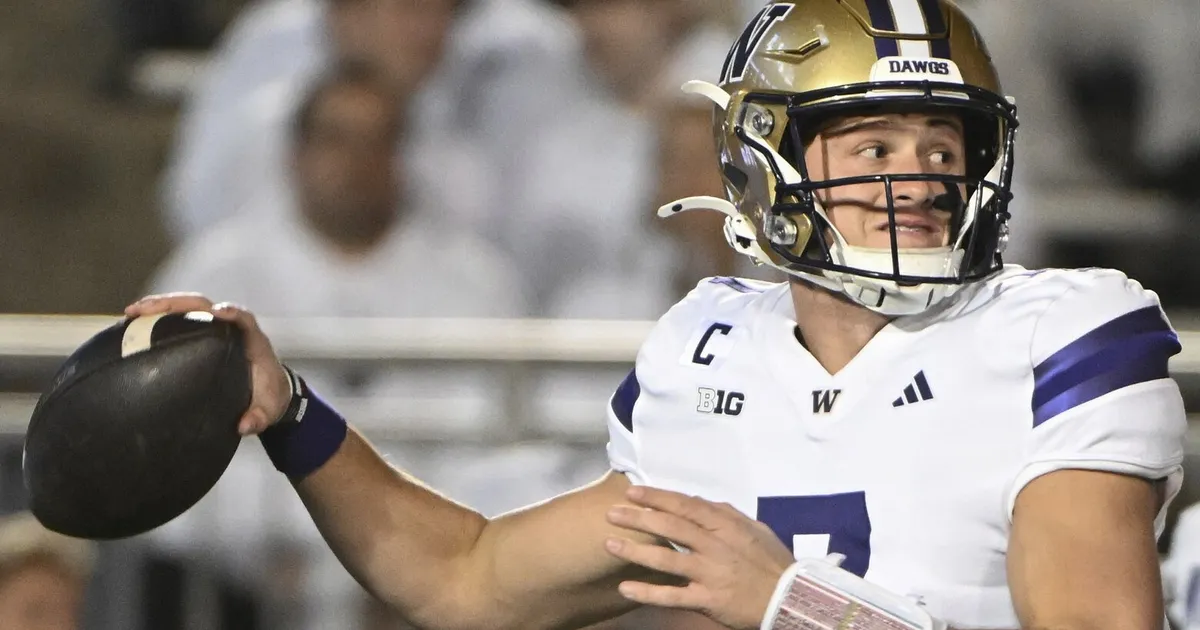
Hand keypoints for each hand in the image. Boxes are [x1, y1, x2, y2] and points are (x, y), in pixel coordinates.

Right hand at [124, 293, 290, 434]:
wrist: (269, 391)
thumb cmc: (269, 396)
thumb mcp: (269, 410)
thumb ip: (259, 418)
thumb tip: (244, 425)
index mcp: (252, 340)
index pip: (243, 318)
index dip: (231, 312)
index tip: (217, 312)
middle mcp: (232, 327)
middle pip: (204, 305)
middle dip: (176, 304)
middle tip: (146, 310)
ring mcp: (215, 327)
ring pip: (188, 308)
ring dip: (161, 306)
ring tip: (132, 313)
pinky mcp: (202, 333)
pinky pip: (181, 319)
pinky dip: (159, 318)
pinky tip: (135, 323)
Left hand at [604, 486, 794, 629]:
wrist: (792, 598)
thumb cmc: (772, 562)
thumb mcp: (754, 528)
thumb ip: (725, 513)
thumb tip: (697, 500)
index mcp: (725, 525)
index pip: (685, 506)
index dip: (657, 498)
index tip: (633, 492)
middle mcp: (714, 546)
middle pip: (670, 527)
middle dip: (638, 519)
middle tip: (611, 513)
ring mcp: (710, 573)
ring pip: (666, 560)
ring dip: (635, 551)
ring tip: (609, 545)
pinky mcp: (708, 599)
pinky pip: (673, 596)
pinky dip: (648, 592)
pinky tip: (625, 588)